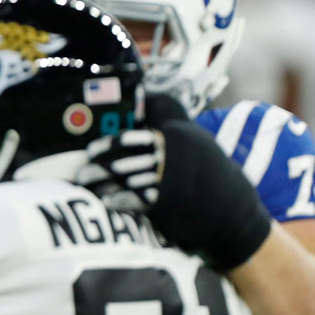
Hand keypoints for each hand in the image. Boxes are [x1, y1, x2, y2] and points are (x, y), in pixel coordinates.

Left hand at [78, 114, 272, 269]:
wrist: (233, 210)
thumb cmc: (208, 173)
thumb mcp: (195, 142)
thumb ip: (169, 126)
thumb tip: (143, 104)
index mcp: (175, 137)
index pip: (132, 138)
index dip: (108, 145)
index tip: (91, 151)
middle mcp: (171, 155)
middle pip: (123, 159)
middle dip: (99, 168)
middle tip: (80, 173)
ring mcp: (169, 178)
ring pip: (124, 179)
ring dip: (102, 184)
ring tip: (86, 187)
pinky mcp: (168, 202)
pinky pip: (134, 200)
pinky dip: (117, 201)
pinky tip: (106, 202)